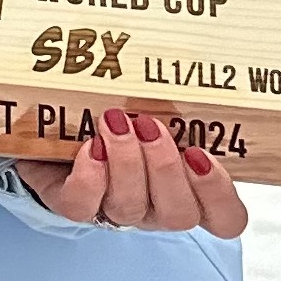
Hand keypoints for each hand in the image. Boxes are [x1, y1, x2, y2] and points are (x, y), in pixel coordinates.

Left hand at [16, 109, 247, 237]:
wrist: (55, 128)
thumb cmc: (118, 116)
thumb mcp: (154, 108)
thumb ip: (176, 103)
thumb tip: (191, 63)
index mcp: (187, 190)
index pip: (226, 217)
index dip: (220, 193)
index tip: (201, 153)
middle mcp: (155, 207)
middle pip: (178, 214)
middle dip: (166, 168)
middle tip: (150, 125)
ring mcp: (113, 210)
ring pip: (131, 207)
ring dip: (126, 162)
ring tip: (115, 121)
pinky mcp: (72, 204)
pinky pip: (83, 206)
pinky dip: (89, 178)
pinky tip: (90, 148)